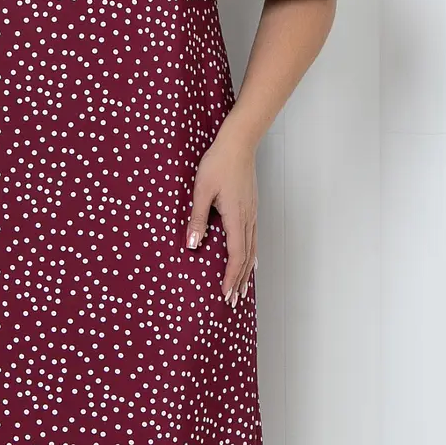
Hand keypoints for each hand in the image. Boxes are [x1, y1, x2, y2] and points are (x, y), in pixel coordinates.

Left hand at [186, 133, 258, 307]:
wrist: (238, 143)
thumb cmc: (218, 164)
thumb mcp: (201, 190)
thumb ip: (197, 218)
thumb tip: (191, 245)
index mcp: (236, 218)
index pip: (235, 256)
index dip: (231, 277)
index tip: (225, 294)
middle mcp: (248, 219)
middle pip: (247, 258)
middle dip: (240, 280)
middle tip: (234, 301)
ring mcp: (252, 213)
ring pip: (252, 249)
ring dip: (247, 271)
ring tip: (243, 288)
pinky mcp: (252, 207)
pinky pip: (254, 238)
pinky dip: (252, 254)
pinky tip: (251, 259)